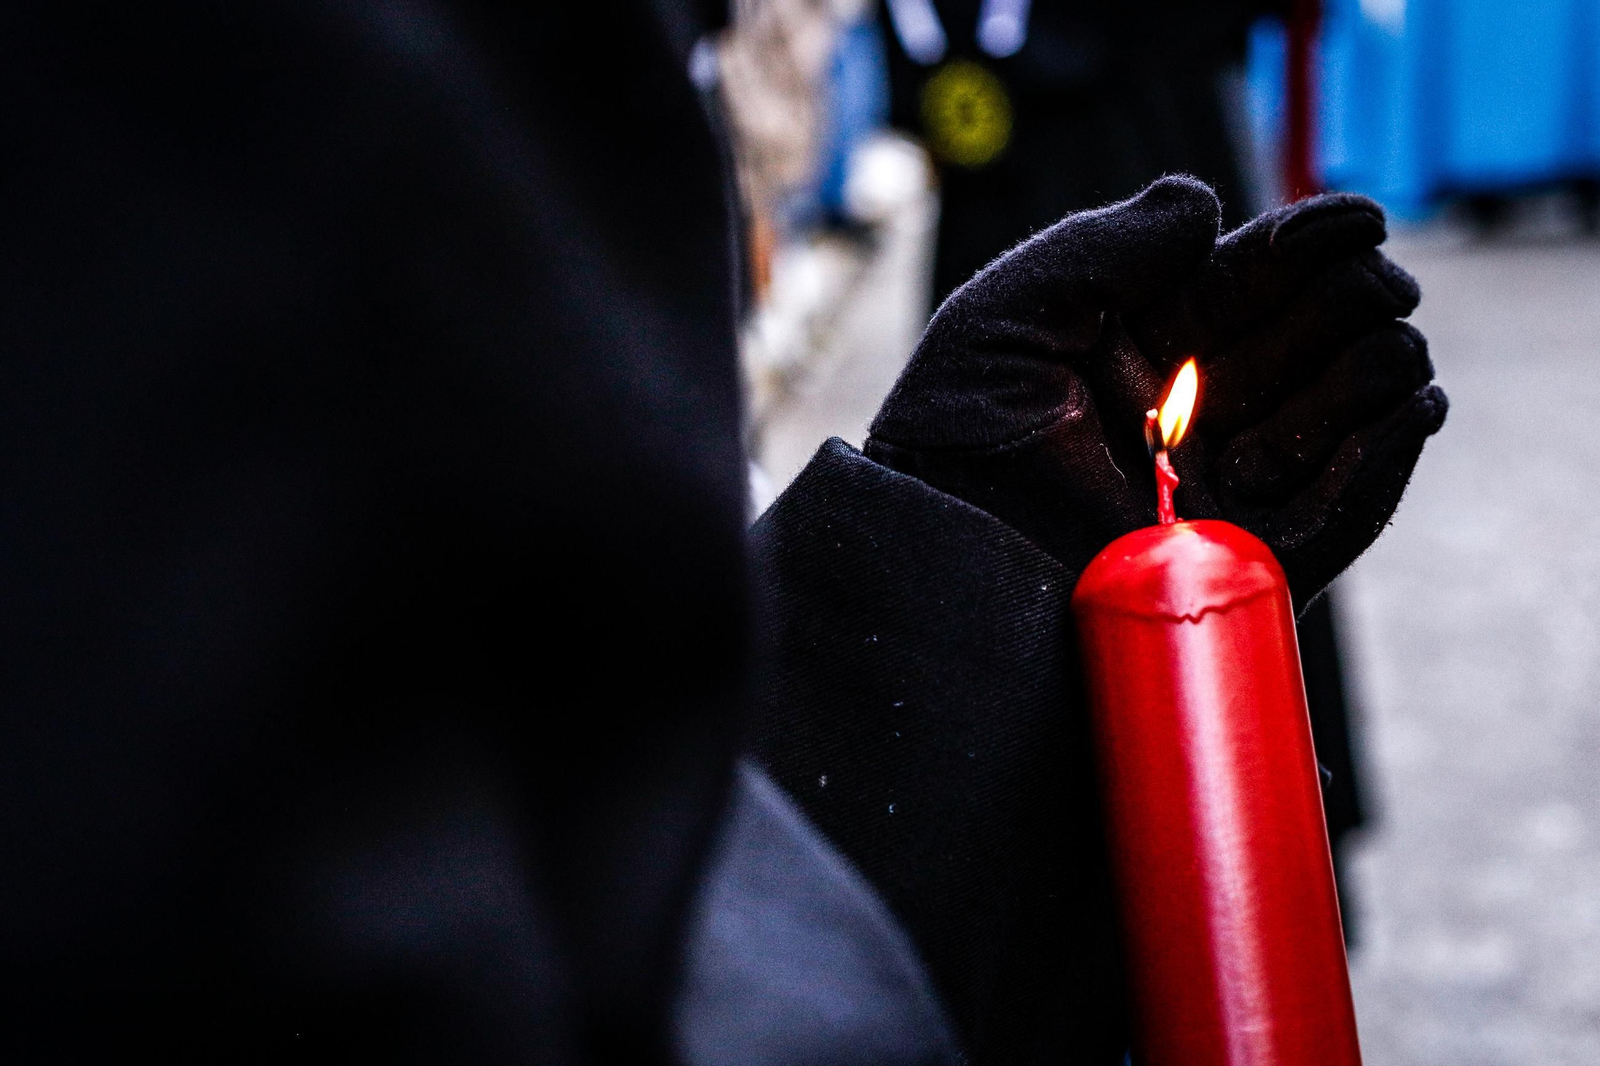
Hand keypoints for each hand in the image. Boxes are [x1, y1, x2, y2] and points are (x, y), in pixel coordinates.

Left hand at [864, 176, 1446, 606]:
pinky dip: (1383, 457)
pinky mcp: (1252, 566)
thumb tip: (1206, 202)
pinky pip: (1345, 513)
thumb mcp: (1007, 319)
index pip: (1249, 280)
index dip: (1307, 243)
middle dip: (1350, 300)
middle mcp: (1194, 414)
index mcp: (1144, 348)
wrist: (942, 570)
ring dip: (1372, 370)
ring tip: (1378, 346)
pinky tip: (1407, 406)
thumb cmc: (948, 445)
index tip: (1353, 221)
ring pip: (1345, 413)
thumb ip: (1104, 248)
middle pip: (1312, 336)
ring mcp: (1227, 489)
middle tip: (1364, 288)